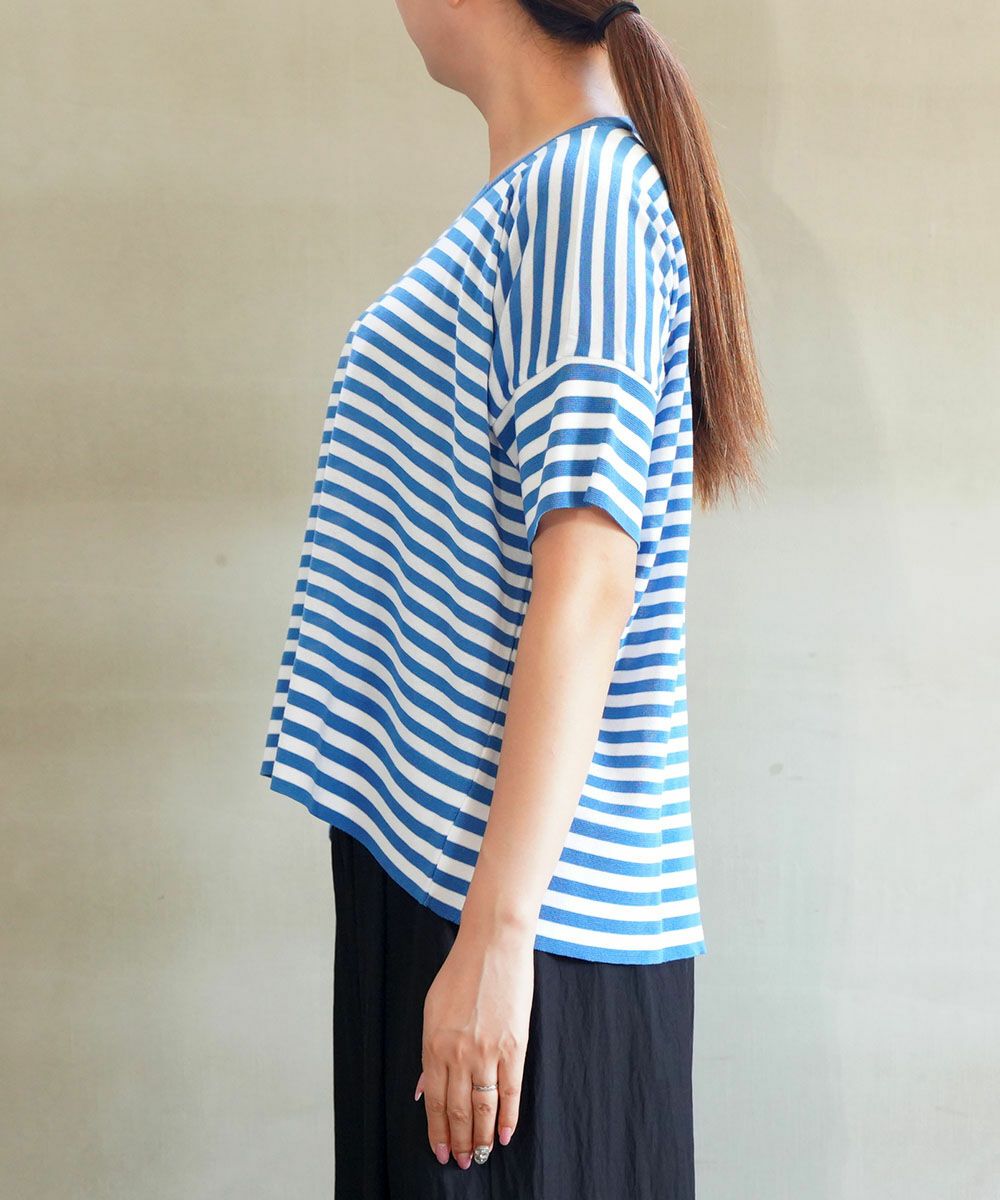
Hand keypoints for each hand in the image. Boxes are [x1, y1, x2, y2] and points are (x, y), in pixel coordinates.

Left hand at [414, 922, 534, 1167]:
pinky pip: (510, 1091)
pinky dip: (508, 1117)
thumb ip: (428, 1051)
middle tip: (460, 1162)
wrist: (493, 944)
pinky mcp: (514, 1045)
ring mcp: (487, 1051)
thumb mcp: (432, 1009)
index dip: (436, 1130)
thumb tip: (424, 1091)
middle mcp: (458, 1053)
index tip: (438, 1151)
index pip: (434, 1100)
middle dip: (457, 1140)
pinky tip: (503, 1135)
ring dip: (480, 1136)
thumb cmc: (461, 972)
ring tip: (479, 1156)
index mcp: (433, 1044)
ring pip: (483, 1107)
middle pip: (458, 1110)